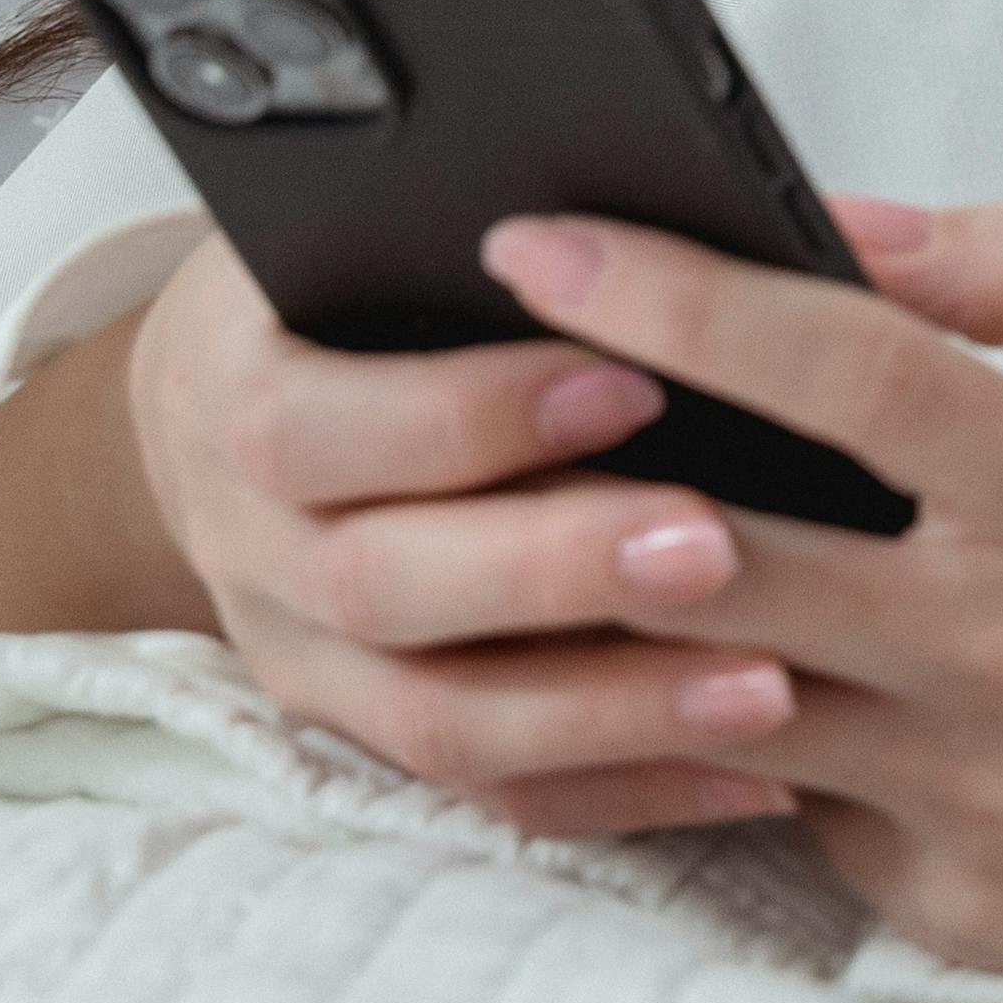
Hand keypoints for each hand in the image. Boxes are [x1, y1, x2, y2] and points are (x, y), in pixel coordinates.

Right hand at [94, 227, 820, 838]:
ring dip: (613, 711)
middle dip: (559, 570)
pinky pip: (501, 798)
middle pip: (385, 586)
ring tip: (771, 687)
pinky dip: (631, 791)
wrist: (230, 406)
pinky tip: (767, 772)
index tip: (636, 377)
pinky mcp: (381, 741)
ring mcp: (310, 666)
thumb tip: (707, 204)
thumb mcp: (367, 222)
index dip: (471, 413)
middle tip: (718, 543)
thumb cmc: (341, 284)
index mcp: (235, 401)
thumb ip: (492, 220)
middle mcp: (253, 552)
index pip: (321, 426)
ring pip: (443, 721)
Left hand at [481, 194, 1002, 971]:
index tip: (543, 243)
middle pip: (716, 551)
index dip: (669, 297)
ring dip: (634, 620)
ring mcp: (973, 793)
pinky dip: (760, 740)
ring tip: (574, 539)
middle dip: (572, 474)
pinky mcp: (958, 902)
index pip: (832, 371)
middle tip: (490, 412)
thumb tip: (856, 225)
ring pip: (720, 697)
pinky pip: (800, 810)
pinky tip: (755, 684)